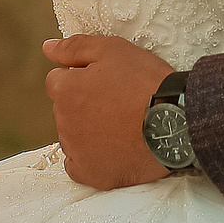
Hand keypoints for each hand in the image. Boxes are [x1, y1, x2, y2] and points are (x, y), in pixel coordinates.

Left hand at [43, 34, 173, 189]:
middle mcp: (64, 122)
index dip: (81, 77)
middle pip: (65, 109)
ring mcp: (76, 151)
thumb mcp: (112, 50)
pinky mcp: (91, 174)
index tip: (105, 81)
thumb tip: (47, 48)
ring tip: (121, 123)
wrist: (176, 121)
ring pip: (72, 135)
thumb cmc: (146, 83)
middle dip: (83, 103)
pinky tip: (111, 147)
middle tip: (117, 100)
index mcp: (65, 91)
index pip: (58, 81)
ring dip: (88, 129)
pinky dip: (90, 157)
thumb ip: (74, 48)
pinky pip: (78, 165)